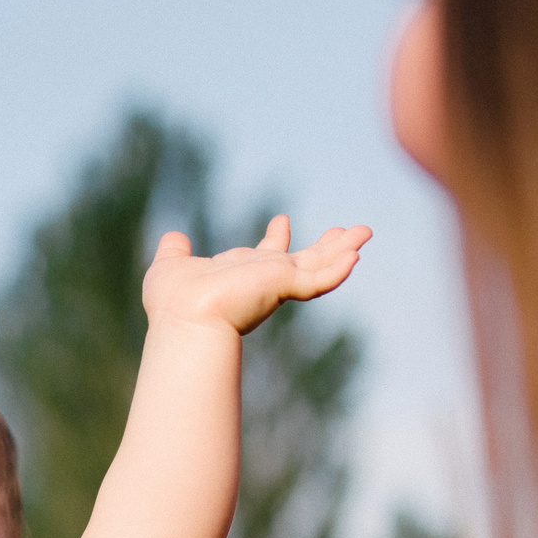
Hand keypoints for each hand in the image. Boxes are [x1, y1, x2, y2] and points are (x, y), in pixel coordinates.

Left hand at [142, 214, 370, 336]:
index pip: (265, 253)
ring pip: (320, 265)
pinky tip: (355, 256)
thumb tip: (173, 237)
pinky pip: (319, 279)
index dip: (276, 237)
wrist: (184, 318)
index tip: (282, 219)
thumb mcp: (171, 268)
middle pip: (304, 259)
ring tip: (366, 231)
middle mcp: (263, 278)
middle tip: (350, 230)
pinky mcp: (284, 287)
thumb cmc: (173, 302)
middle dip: (327, 245)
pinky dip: (338, 269)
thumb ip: (175, 252)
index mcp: (240, 272)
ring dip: (344, 250)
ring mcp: (276, 283)